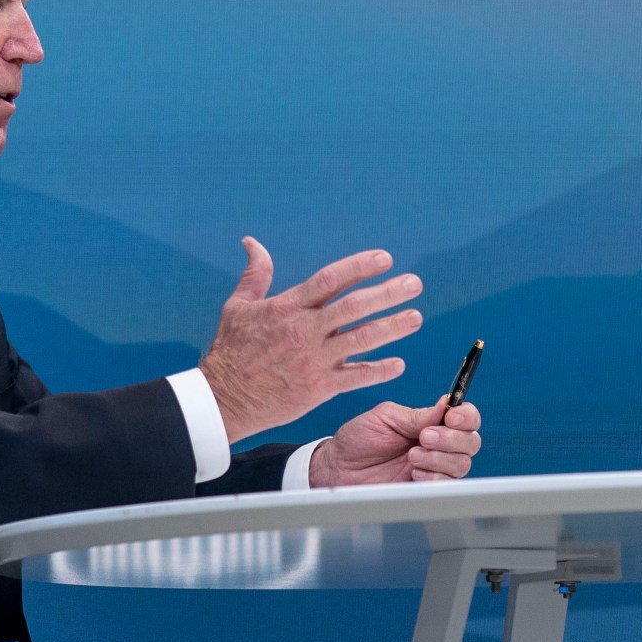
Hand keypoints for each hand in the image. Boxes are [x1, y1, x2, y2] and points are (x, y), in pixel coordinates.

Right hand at [200, 238, 422, 441]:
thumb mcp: (238, 306)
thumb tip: (251, 242)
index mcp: (288, 307)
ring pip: (362, 340)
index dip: (359, 267)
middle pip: (354, 307)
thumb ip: (255, 273)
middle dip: (387, 293)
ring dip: (393, 328)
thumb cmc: (230, 350)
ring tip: (416, 317)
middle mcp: (305, 331)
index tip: (385, 258)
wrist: (226, 399)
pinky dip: (379, 371)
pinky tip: (399, 364)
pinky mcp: (320, 387)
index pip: (331, 280)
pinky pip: (356, 378)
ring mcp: (315, 360)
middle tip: (414, 284)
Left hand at [309, 399, 482, 486]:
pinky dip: (433, 478)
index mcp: (430, 422)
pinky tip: (414, 474)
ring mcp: (434, 468)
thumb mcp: (386, 418)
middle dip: (450, 439)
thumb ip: (417, 415)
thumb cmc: (358, 440)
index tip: (450, 416)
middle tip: (423, 438)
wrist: (338, 469)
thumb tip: (446, 404)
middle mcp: (438, 445)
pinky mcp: (427, 489)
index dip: (466, 416)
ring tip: (412, 456)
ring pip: (462, 463)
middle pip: (471, 441)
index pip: (465, 417)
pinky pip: (447, 485)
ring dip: (439, 459)